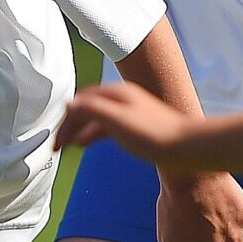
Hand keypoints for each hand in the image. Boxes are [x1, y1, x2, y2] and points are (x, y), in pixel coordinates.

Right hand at [56, 82, 190, 161]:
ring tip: (67, 145)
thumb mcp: (117, 121)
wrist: (186, 147)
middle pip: (86, 108)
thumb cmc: (155, 135)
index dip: (65, 119)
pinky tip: (88, 143)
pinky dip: (93, 134)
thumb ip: (92, 111)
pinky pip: (106, 126)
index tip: (56, 138)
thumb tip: (69, 104)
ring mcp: (129, 112)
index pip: (80, 101)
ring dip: (79, 130)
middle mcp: (122, 99)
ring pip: (95, 118)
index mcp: (116, 93)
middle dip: (69, 125)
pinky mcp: (136, 126)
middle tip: (57, 144)